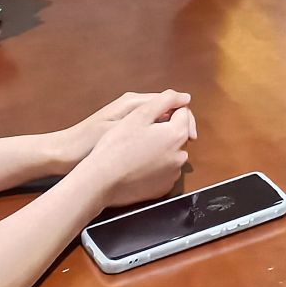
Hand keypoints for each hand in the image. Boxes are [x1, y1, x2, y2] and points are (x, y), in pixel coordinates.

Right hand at [65, 91, 195, 204]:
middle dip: (164, 130)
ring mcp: (172, 175)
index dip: (166, 110)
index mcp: (177, 134)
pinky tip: (137, 164)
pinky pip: (164, 171)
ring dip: (160, 148)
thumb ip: (166, 100)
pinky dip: (155, 166)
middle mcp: (180, 156)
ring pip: (171, 153)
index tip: (148, 116)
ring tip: (136, 149)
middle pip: (178, 134)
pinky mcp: (163, 188)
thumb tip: (185, 97)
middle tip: (139, 132)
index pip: (183, 114)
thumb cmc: (117, 145)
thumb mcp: (139, 114)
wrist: (100, 181)